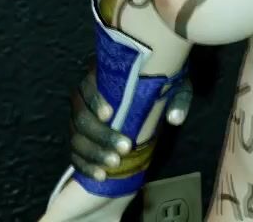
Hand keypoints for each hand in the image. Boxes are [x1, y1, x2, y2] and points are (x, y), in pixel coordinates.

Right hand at [70, 60, 192, 178]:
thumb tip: (175, 118)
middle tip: (125, 148)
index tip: (110, 114)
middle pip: (81, 117)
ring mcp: (78, 121)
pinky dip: (86, 166)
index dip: (95, 100)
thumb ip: (177, 99)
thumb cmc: (159, 87)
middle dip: (102, 135)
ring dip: (95, 153)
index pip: (87, 86)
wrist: (148, 99)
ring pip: (77, 138)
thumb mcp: (174, 86)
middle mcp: (83, 98)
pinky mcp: (79, 140)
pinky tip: (101, 176)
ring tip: (115, 164)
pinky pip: (75, 155)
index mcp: (100, 77)